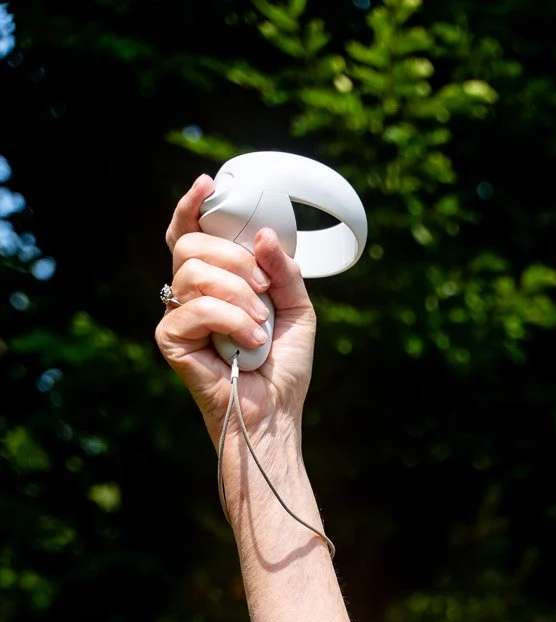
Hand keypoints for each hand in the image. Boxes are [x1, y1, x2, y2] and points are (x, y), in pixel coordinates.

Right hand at [156, 176, 316, 445]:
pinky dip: (230, 320)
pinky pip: (194, 308)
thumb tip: (263, 236)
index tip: (209, 185)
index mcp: (215, 281)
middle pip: (192, 245)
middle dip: (235, 259)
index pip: (191, 233)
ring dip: (238, 294)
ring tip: (260, 324)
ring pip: (194, 271)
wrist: (275, 415)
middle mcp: (189, 293)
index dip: (193, 206)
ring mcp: (176, 315)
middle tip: (264, 290)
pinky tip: (249, 342)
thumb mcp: (297, 310)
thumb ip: (285, 271)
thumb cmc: (281, 368)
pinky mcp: (170, 340)